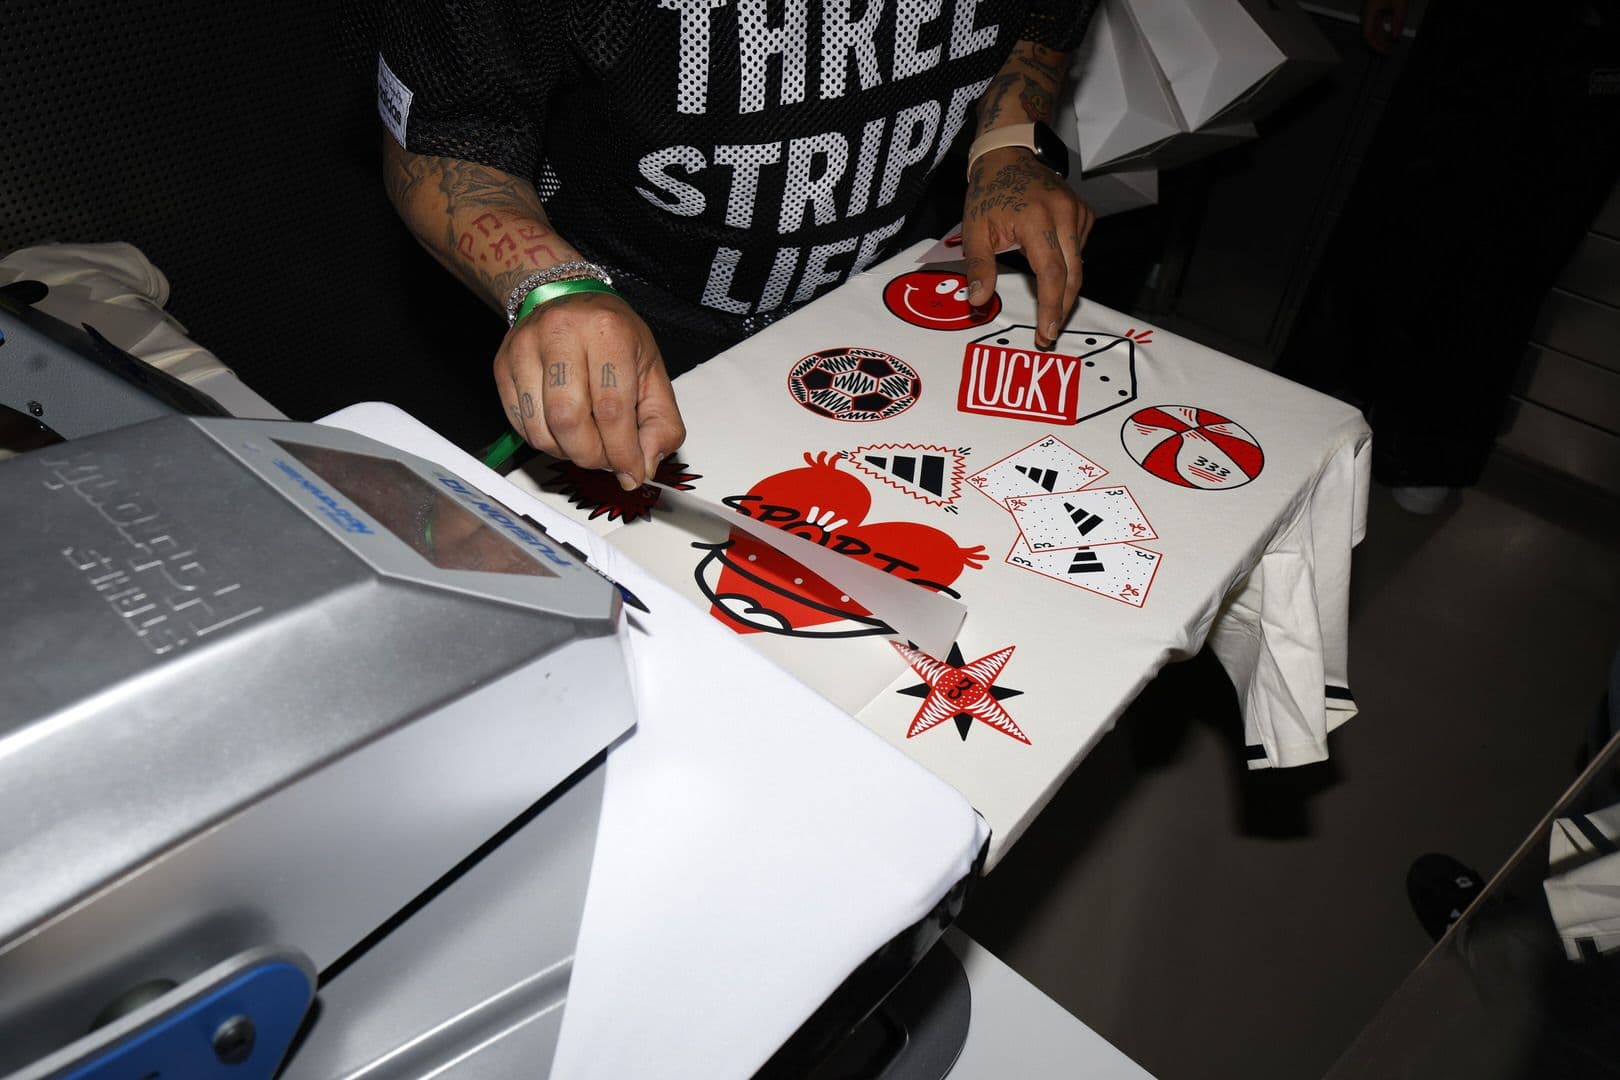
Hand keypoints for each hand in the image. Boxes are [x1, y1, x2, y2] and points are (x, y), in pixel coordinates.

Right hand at [495, 291, 685, 489]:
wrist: (568, 299)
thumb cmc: (613, 337)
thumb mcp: (652, 373)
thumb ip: (661, 424)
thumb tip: (645, 465)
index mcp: (606, 331)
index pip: (612, 409)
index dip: (623, 452)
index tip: (632, 472)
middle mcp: (561, 332)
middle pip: (570, 420)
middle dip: (592, 455)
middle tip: (607, 459)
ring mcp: (525, 347)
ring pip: (541, 429)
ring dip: (567, 453)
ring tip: (586, 442)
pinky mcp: (502, 364)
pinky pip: (520, 424)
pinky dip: (545, 441)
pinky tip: (563, 431)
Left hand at [962, 147, 1094, 350]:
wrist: (1008, 154)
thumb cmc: (989, 192)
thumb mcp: (975, 230)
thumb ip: (978, 266)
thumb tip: (978, 302)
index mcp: (1037, 220)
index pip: (1052, 274)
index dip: (1051, 307)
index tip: (1046, 333)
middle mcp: (1064, 215)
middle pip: (1073, 275)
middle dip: (1062, 308)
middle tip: (1048, 334)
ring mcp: (1078, 212)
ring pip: (1079, 264)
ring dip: (1065, 289)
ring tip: (1049, 310)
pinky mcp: (1084, 212)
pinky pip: (1080, 249)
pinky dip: (1068, 265)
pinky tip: (1052, 269)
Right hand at [1361, 0, 1406, 53]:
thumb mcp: (1400, 3)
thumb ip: (1398, 21)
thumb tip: (1396, 35)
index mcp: (1369, 12)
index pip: (1368, 36)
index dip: (1377, 46)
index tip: (1386, 51)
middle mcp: (1367, 13)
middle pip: (1369, 35)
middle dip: (1380, 44)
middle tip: (1389, 50)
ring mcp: (1370, 12)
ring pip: (1373, 30)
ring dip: (1382, 38)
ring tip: (1391, 43)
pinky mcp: (1375, 9)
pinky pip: (1376, 24)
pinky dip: (1383, 31)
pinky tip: (1390, 33)